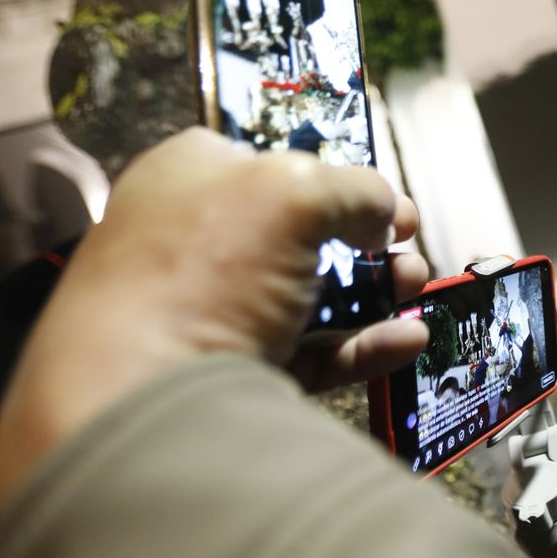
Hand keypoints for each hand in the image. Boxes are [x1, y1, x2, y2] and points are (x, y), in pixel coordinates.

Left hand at [0, 128, 432, 505]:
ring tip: (414, 293)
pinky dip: (359, 347)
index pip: (267, 161)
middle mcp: (192, 242)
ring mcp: (210, 315)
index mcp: (187, 177)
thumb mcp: (294, 192)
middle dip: (366, 243)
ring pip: (310, 298)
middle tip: (407, 251)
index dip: (333, 176)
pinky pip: (309, 354)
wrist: (142, 396)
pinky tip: (405, 342)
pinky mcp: (230, 377)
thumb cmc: (204, 269)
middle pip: (299, 235)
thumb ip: (354, 189)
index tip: (385, 201)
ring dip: (373, 294)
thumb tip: (381, 215)